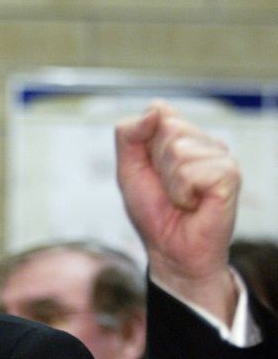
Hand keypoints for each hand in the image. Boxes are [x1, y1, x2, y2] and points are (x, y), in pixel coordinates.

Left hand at [116, 101, 238, 322]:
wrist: (170, 249)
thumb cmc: (153, 211)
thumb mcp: (128, 170)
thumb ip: (130, 135)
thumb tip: (155, 110)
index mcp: (183, 135)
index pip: (158, 110)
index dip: (144, 143)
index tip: (151, 170)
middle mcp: (205, 141)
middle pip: (167, 128)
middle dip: (156, 163)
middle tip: (167, 188)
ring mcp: (220, 156)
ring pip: (178, 149)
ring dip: (169, 181)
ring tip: (180, 198)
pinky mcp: (230, 175)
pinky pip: (191, 171)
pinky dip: (182, 192)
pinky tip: (193, 204)